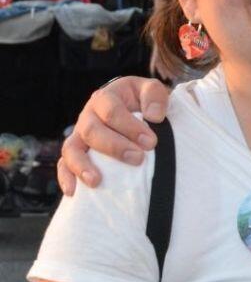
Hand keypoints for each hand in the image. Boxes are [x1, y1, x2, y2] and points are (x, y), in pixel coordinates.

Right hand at [58, 77, 169, 195]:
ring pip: (71, 149)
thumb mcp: (151, 90)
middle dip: (114, 147)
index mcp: (106, 97)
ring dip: (83, 166)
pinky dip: (66, 177)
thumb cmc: (142, 100)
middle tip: (137, 158)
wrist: (132, 105)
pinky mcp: (75, 152)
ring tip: (97, 181)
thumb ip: (155, 96)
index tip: (151, 142)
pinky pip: (63, 164)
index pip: (112, 111)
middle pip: (91, 131)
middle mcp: (88, 115)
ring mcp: (78, 134)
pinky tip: (74, 191)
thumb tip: (154, 116)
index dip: (130, 127)